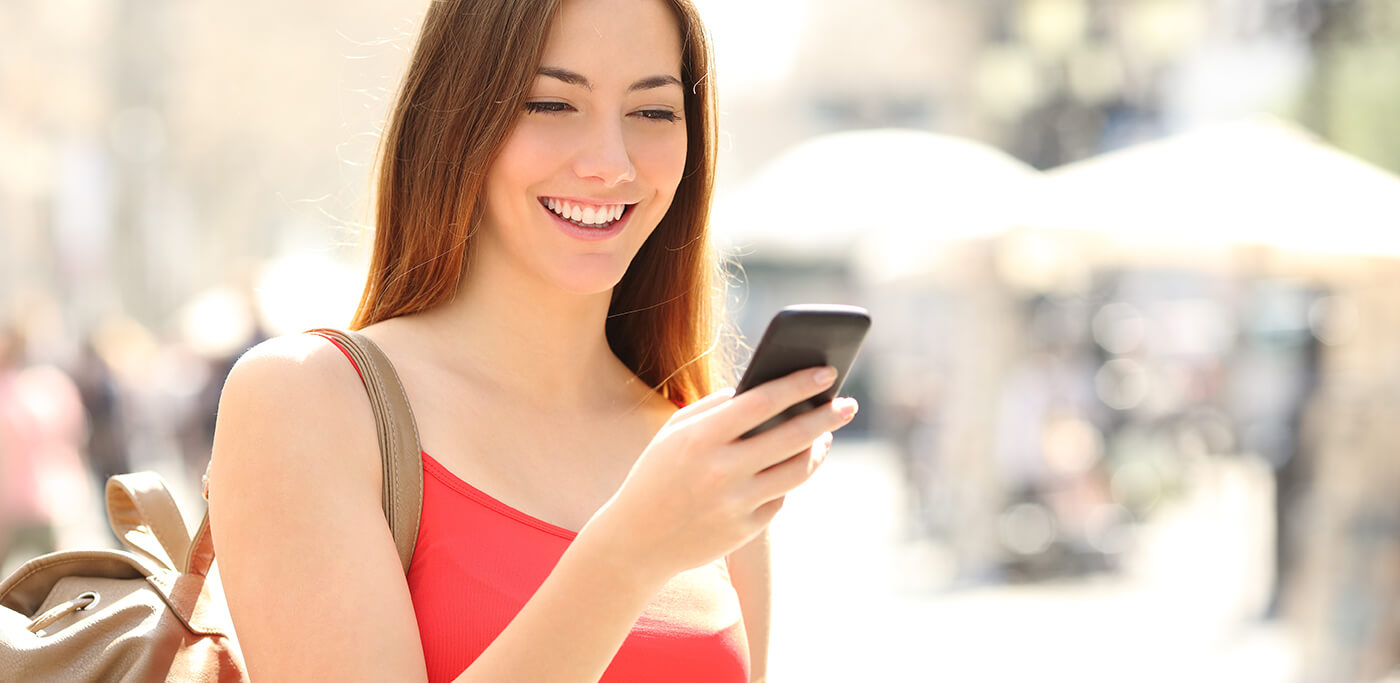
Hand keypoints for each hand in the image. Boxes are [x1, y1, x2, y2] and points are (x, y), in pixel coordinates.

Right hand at [579, 366, 857, 582]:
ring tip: (826, 436)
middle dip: (827, 416)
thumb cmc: (656, 475)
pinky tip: (791, 467)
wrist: (636, 542)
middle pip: (792, 436)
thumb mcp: (674, 433)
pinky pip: (781, 498)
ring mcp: (735, 503)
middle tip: (848, 405)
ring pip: (797, 470)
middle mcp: (721, 470)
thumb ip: (714, 408)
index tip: (827, 373)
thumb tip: (763, 388)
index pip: (763, 401)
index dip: (799, 385)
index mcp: (700, 437)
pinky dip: (787, 480)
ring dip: (818, 450)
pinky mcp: (745, 530)